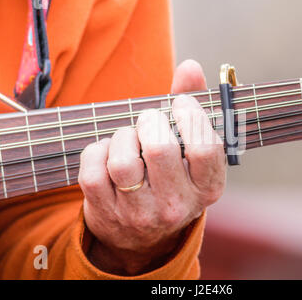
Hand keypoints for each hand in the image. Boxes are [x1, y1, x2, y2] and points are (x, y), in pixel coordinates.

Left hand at [78, 60, 225, 274]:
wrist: (143, 235)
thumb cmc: (171, 179)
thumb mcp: (191, 152)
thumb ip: (193, 107)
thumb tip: (190, 67)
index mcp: (207, 188)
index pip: (205, 148)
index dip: (190, 115)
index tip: (180, 103)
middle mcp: (177, 206)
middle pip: (159, 148)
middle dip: (150, 121)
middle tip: (149, 121)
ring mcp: (140, 213)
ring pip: (122, 159)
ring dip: (122, 136)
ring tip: (128, 139)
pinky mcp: (106, 212)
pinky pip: (94, 167)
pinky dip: (97, 150)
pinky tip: (108, 154)